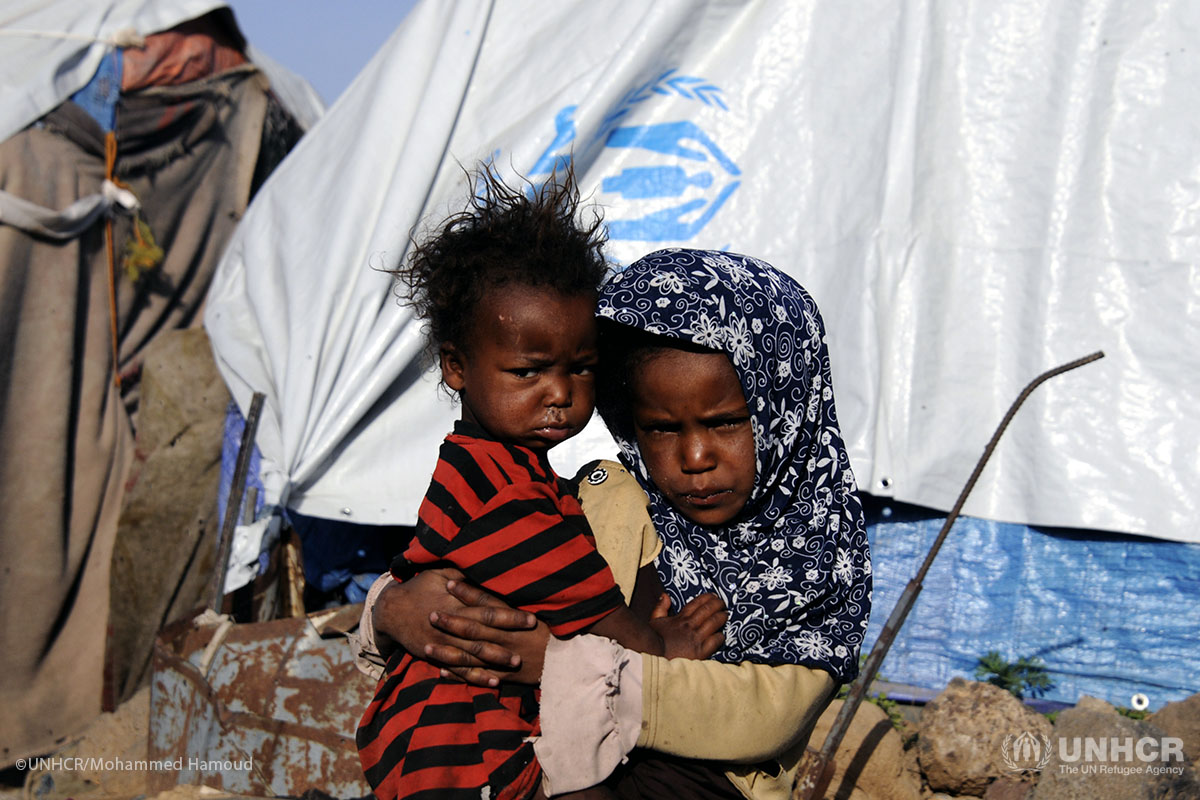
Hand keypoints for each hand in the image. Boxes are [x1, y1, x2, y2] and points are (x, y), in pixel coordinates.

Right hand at [373, 569, 538, 684]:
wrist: (391, 611)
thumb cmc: (420, 587)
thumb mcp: (440, 573)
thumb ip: (464, 575)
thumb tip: (486, 566)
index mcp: (455, 603)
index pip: (487, 609)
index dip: (509, 614)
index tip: (530, 619)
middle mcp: (451, 625)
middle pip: (484, 633)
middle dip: (508, 639)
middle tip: (530, 644)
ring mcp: (444, 644)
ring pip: (473, 655)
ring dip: (495, 661)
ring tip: (516, 665)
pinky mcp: (438, 657)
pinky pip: (459, 670)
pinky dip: (476, 677)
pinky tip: (493, 682)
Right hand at [649, 592, 726, 659]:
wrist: (655, 659)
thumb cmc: (655, 641)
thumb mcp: (654, 622)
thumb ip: (660, 607)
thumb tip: (665, 595)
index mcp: (680, 618)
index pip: (697, 603)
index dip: (707, 597)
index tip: (714, 596)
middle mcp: (690, 626)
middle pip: (708, 610)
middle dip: (718, 604)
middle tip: (723, 603)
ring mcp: (696, 639)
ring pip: (714, 623)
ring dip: (722, 617)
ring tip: (725, 615)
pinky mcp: (700, 652)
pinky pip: (715, 641)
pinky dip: (720, 637)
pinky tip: (721, 635)